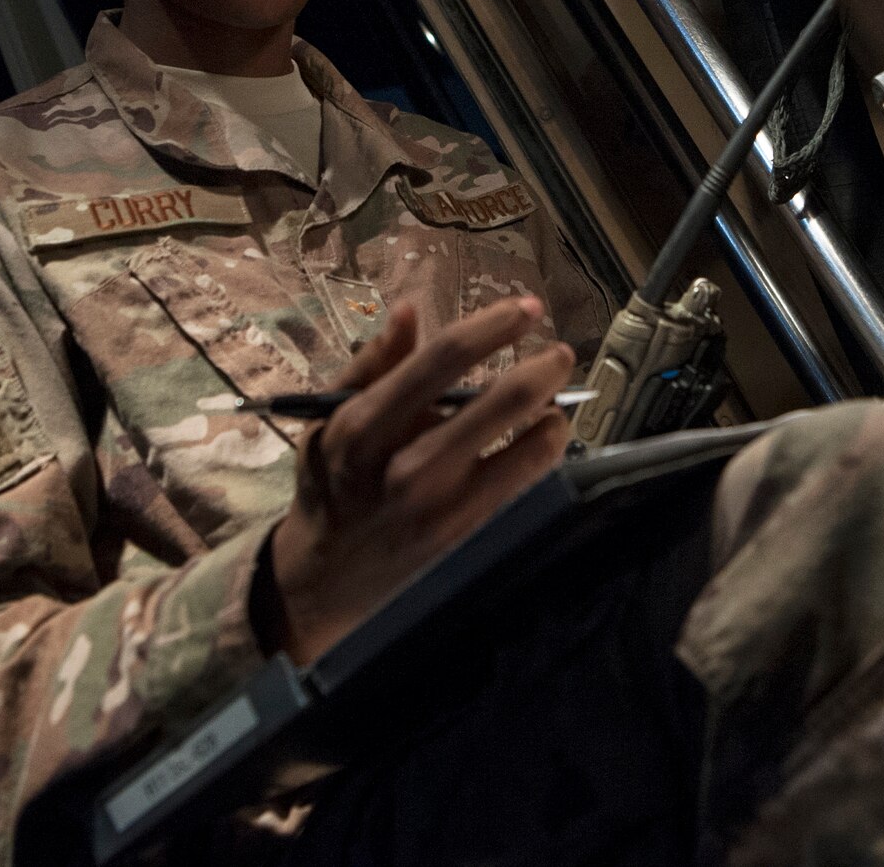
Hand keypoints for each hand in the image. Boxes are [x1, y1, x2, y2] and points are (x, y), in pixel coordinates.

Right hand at [266, 296, 573, 664]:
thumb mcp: (332, 418)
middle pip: (500, 401)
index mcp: (367, 424)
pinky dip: (543, 457)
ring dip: (555, 417)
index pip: (444, 358)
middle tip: (559, 354)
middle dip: (543, 368)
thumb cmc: (333, 481)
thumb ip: (371, 363)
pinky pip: (526, 488)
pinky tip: (544, 440)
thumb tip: (408, 312)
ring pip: (529, 451)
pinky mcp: (467, 538)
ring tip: (555, 404)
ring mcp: (443, 508)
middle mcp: (408, 466)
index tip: (526, 308)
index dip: (493, 325)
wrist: (325, 574)